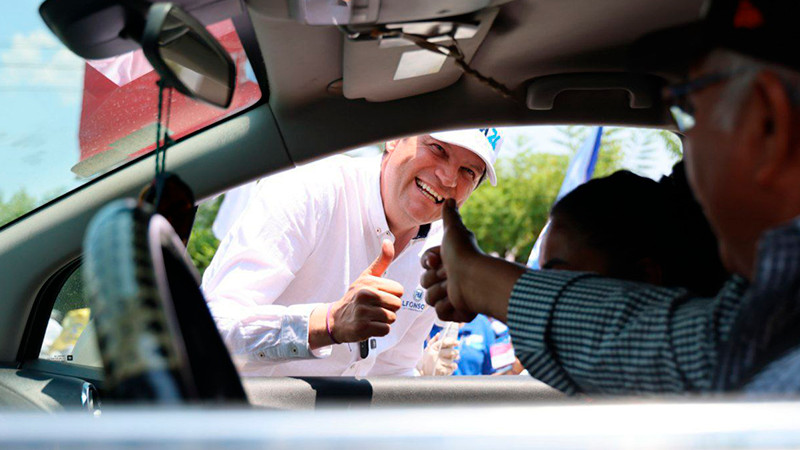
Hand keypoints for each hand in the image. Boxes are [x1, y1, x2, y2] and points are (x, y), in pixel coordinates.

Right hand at [328, 240, 402, 342]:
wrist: (336, 319)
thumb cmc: (355, 296)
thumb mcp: (367, 276)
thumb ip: (382, 260)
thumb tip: (389, 241)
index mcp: (369, 282)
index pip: (399, 290)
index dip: (392, 294)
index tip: (379, 296)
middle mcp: (365, 296)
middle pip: (397, 304)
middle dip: (389, 308)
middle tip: (375, 307)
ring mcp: (363, 312)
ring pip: (392, 318)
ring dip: (384, 320)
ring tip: (372, 316)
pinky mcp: (362, 328)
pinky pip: (385, 330)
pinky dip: (380, 330)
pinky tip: (370, 325)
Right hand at [417, 332, 458, 375]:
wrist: (420, 372)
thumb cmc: (426, 359)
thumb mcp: (428, 349)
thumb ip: (433, 341)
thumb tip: (438, 334)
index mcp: (433, 348)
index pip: (444, 342)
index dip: (452, 341)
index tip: (458, 342)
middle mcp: (435, 354)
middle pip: (451, 352)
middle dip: (455, 353)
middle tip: (457, 354)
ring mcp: (437, 363)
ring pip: (452, 362)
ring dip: (453, 364)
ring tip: (450, 364)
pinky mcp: (440, 370)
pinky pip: (450, 369)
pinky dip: (450, 370)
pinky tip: (447, 369)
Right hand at [420, 199, 482, 321]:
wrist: (476, 279)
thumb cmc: (465, 254)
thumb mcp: (455, 231)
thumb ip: (450, 216)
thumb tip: (450, 198)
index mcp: (448, 263)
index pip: (424, 266)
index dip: (428, 263)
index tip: (438, 261)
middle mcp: (449, 280)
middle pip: (424, 283)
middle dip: (435, 279)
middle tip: (449, 274)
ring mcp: (452, 298)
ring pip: (430, 299)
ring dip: (442, 293)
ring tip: (456, 288)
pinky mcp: (456, 314)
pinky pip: (440, 313)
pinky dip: (450, 308)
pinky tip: (461, 302)